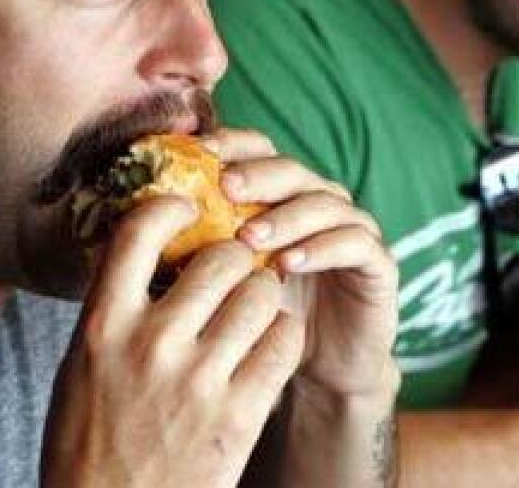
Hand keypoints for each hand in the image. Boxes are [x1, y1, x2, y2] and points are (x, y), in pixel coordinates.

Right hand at [42, 196, 304, 487]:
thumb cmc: (90, 441)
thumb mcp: (83, 368)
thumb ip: (116, 311)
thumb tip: (149, 252)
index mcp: (102, 327)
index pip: (139, 232)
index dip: (171, 207)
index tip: (189, 207)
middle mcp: (151, 344)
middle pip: (221, 258)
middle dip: (236, 258)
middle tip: (238, 272)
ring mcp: (198, 380)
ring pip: (261, 294)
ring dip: (264, 295)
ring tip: (256, 310)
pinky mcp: (240, 415)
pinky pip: (284, 341)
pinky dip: (283, 336)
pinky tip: (269, 347)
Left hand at [202, 128, 399, 399]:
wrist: (317, 373)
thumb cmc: (261, 321)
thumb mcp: (225, 278)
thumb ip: (196, 242)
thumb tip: (139, 215)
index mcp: (281, 196)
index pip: (260, 150)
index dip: (231, 145)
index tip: (196, 154)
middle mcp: (320, 203)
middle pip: (292, 170)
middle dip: (257, 175)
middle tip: (223, 188)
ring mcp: (354, 230)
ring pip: (325, 203)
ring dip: (286, 215)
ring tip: (249, 236)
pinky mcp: (379, 264)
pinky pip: (355, 243)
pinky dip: (322, 247)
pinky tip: (289, 263)